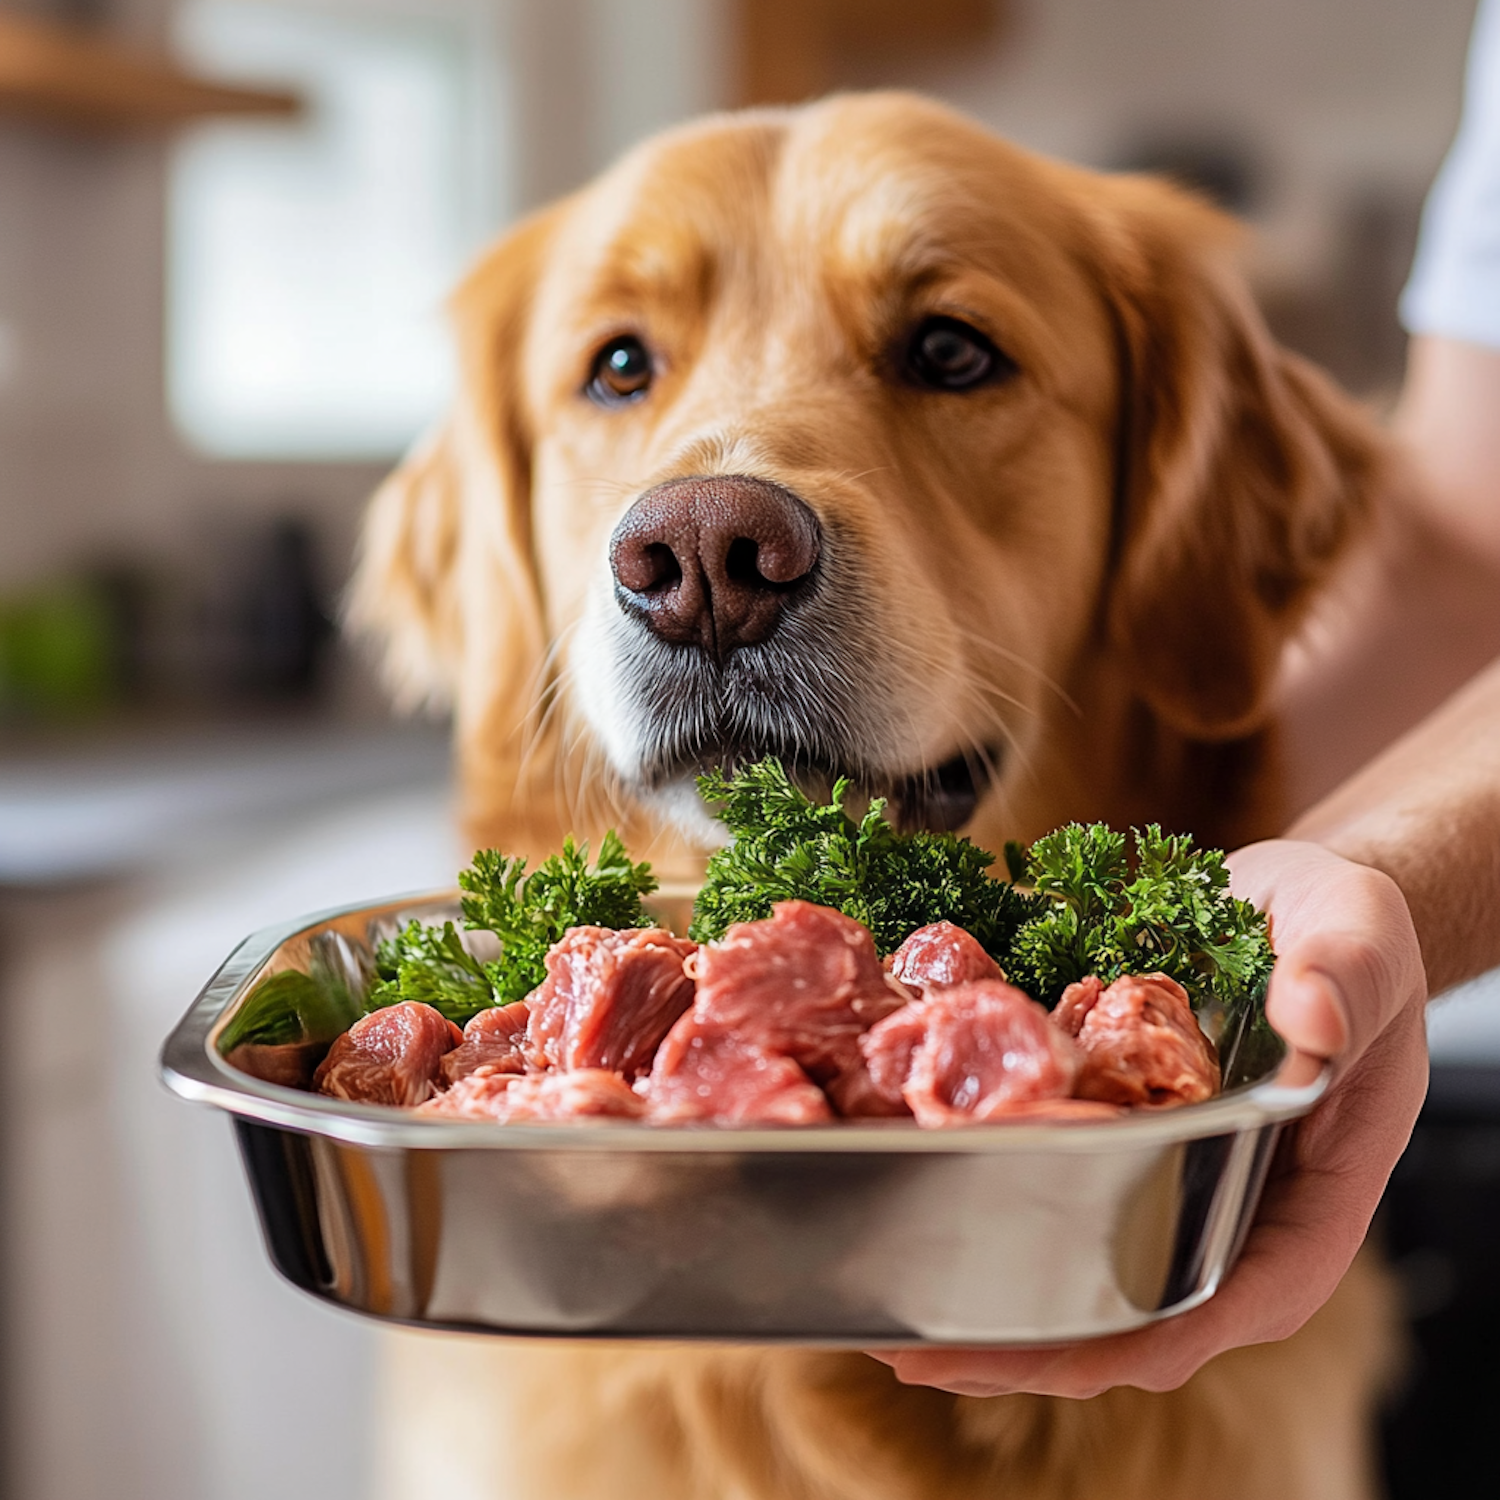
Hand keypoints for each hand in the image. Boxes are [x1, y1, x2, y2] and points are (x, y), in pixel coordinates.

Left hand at [869, 840, 1428, 1397]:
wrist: (1301, 910)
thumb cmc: (1350, 940)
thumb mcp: (1361, 942)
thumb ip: (1345, 978)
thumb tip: (1308, 1015)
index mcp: (1299, 1214)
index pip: (1207, 1311)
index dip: (1105, 1344)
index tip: (1005, 1355)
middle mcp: (1219, 1218)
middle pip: (1116, 1314)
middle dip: (1011, 1338)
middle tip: (900, 1342)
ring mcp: (1160, 1184)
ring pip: (1069, 1264)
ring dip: (978, 1286)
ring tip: (879, 1301)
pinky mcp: (1115, 1139)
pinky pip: (1045, 1184)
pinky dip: (975, 1192)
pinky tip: (901, 1183)